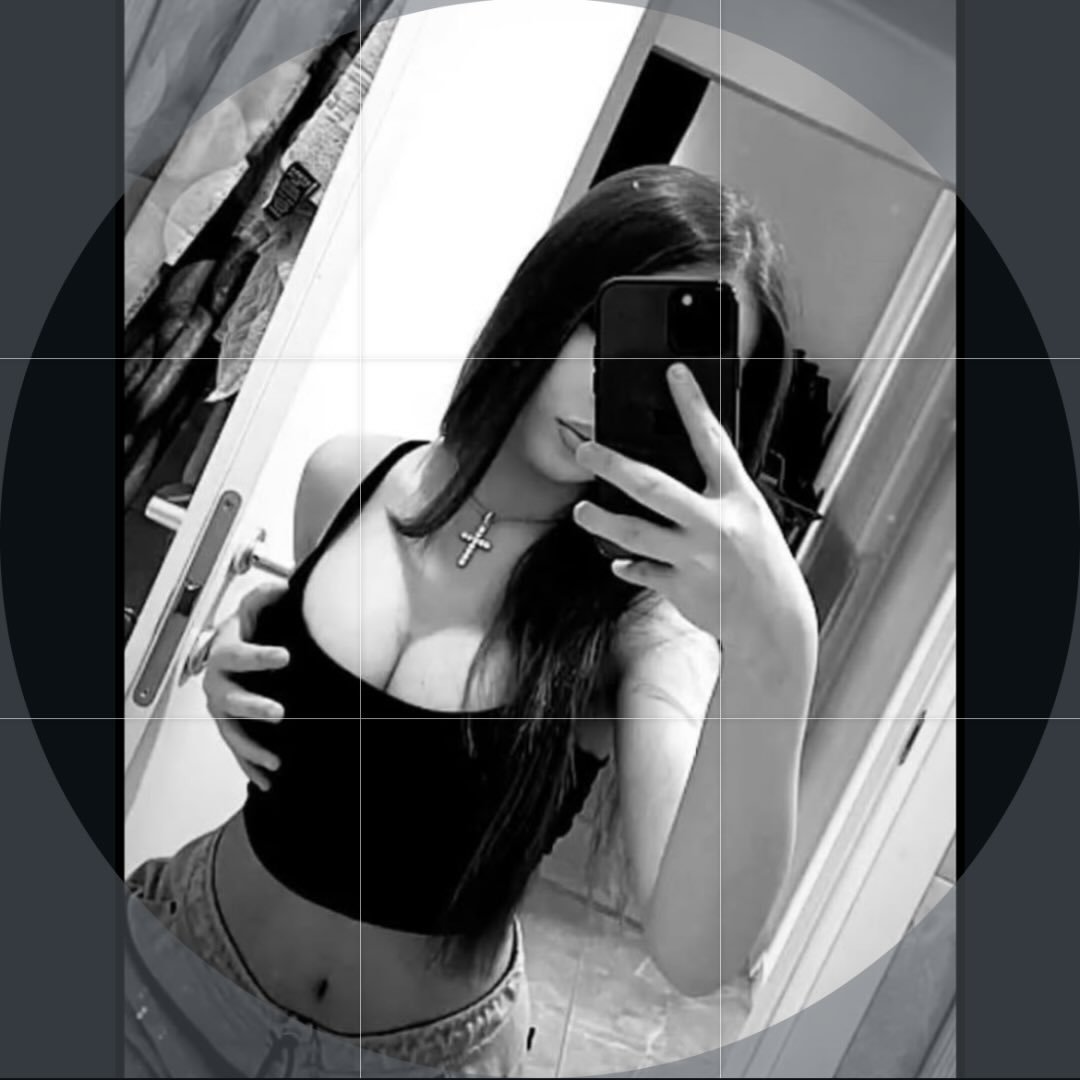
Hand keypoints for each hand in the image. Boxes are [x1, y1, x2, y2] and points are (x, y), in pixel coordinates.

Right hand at [204, 582, 289, 790]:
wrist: (230, 652)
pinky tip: (268, 781)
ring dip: (253, 747)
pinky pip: (238, 752)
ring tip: (276, 760)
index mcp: (224, 652)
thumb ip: (265, 597)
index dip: (259, 656)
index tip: (284, 656)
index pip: (238, 654)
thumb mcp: (255, 610)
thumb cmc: (246, 632)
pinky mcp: (231, 729)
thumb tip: (285, 585)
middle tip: (279, 713)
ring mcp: (222, 709)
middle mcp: (218, 683)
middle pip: (231, 698)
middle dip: (253, 707)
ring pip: (232, 731)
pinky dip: (252, 767)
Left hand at [572, 364, 815, 682]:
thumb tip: (674, 468)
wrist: (772, 622)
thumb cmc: (762, 565)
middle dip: (613, 464)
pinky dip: (627, 564)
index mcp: (738, 498)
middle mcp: (713, 525)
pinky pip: (639, 570)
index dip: (693, 404)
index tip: (674, 374)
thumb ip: (715, 493)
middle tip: (585, 449)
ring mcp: (692, 557)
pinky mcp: (678, 587)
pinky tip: (618, 560)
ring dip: (600, 520)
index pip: (713, 442)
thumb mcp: (751, 516)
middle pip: (653, 486)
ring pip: (633, 533)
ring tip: (582, 510)